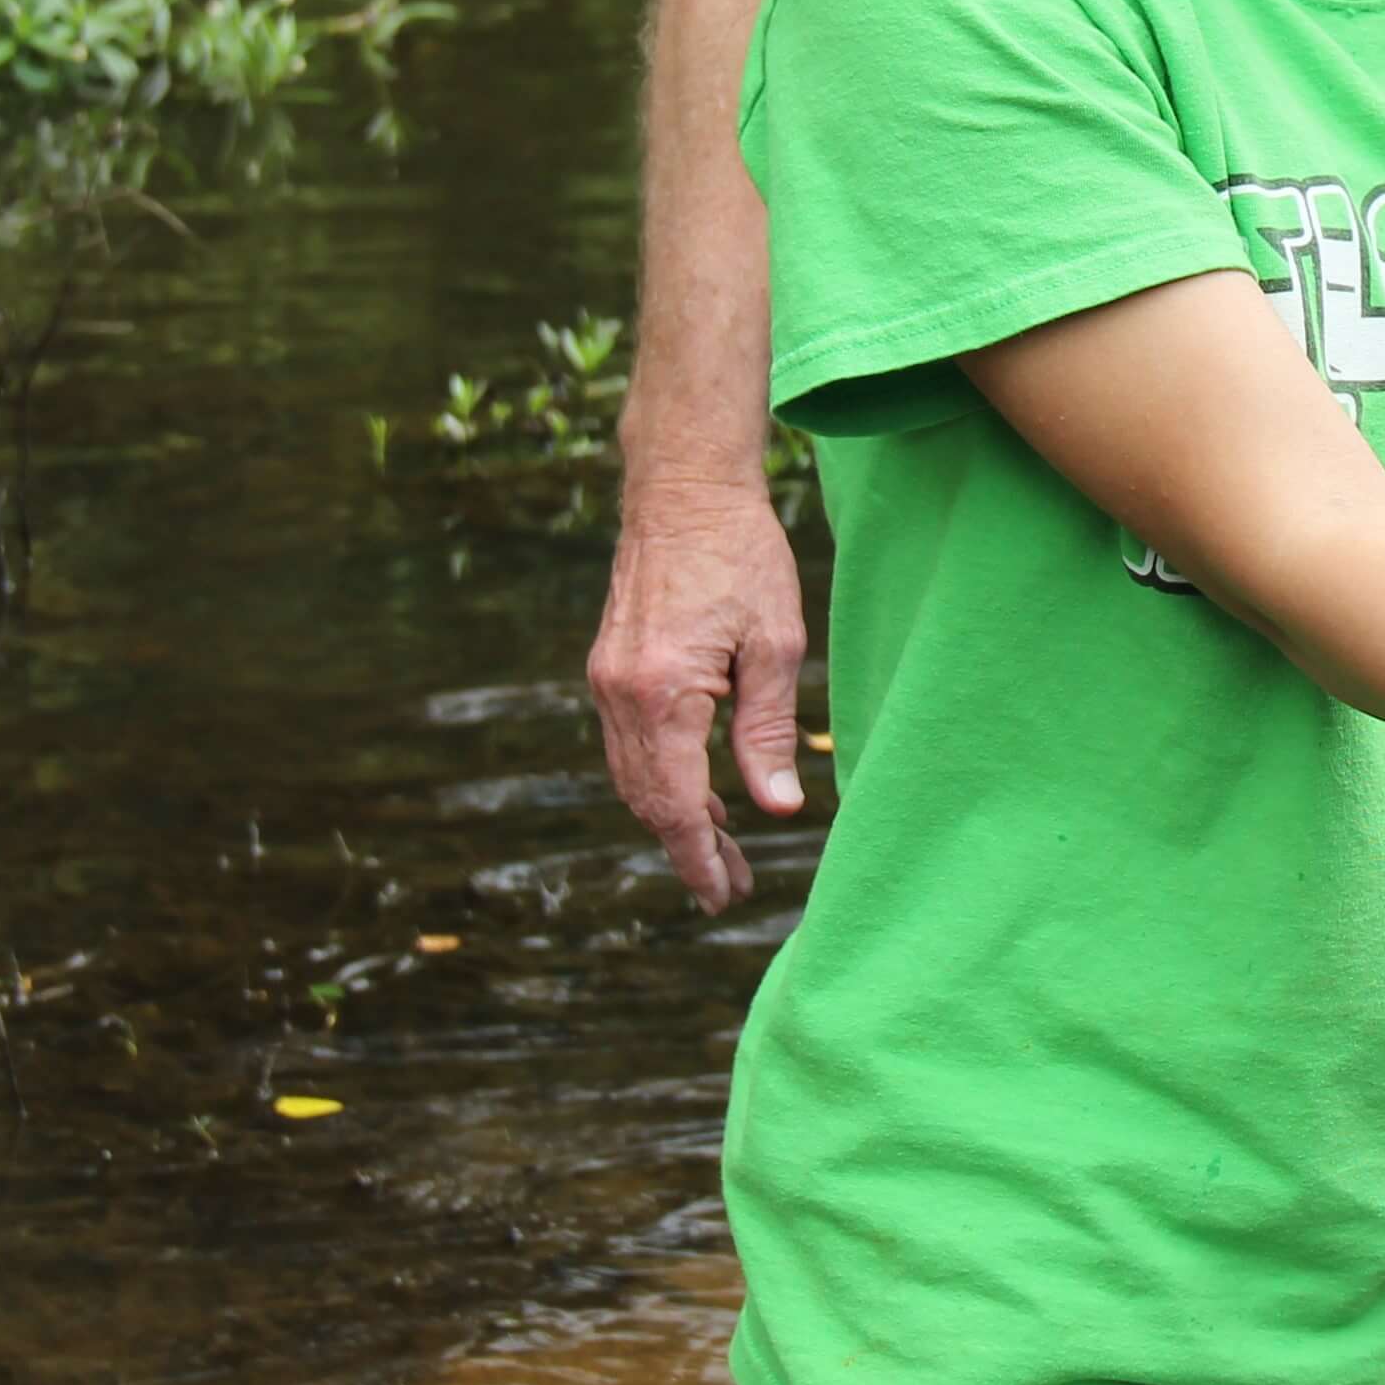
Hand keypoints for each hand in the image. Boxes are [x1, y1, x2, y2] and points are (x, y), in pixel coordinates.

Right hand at [588, 472, 809, 911]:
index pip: (677, 805)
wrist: (684, 489)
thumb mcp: (776, 645)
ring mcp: (605, 680)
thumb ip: (770, 732)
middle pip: (648, 800)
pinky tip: (700, 791)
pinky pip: (629, 743)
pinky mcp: (608, 666)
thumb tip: (779, 809)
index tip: (725, 896)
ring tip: (724, 849)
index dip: (701, 858)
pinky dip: (660, 777)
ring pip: (633, 776)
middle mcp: (619, 694)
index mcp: (662, 694)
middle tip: (733, 887)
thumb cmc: (742, 556)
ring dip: (673, 817)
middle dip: (690, 848)